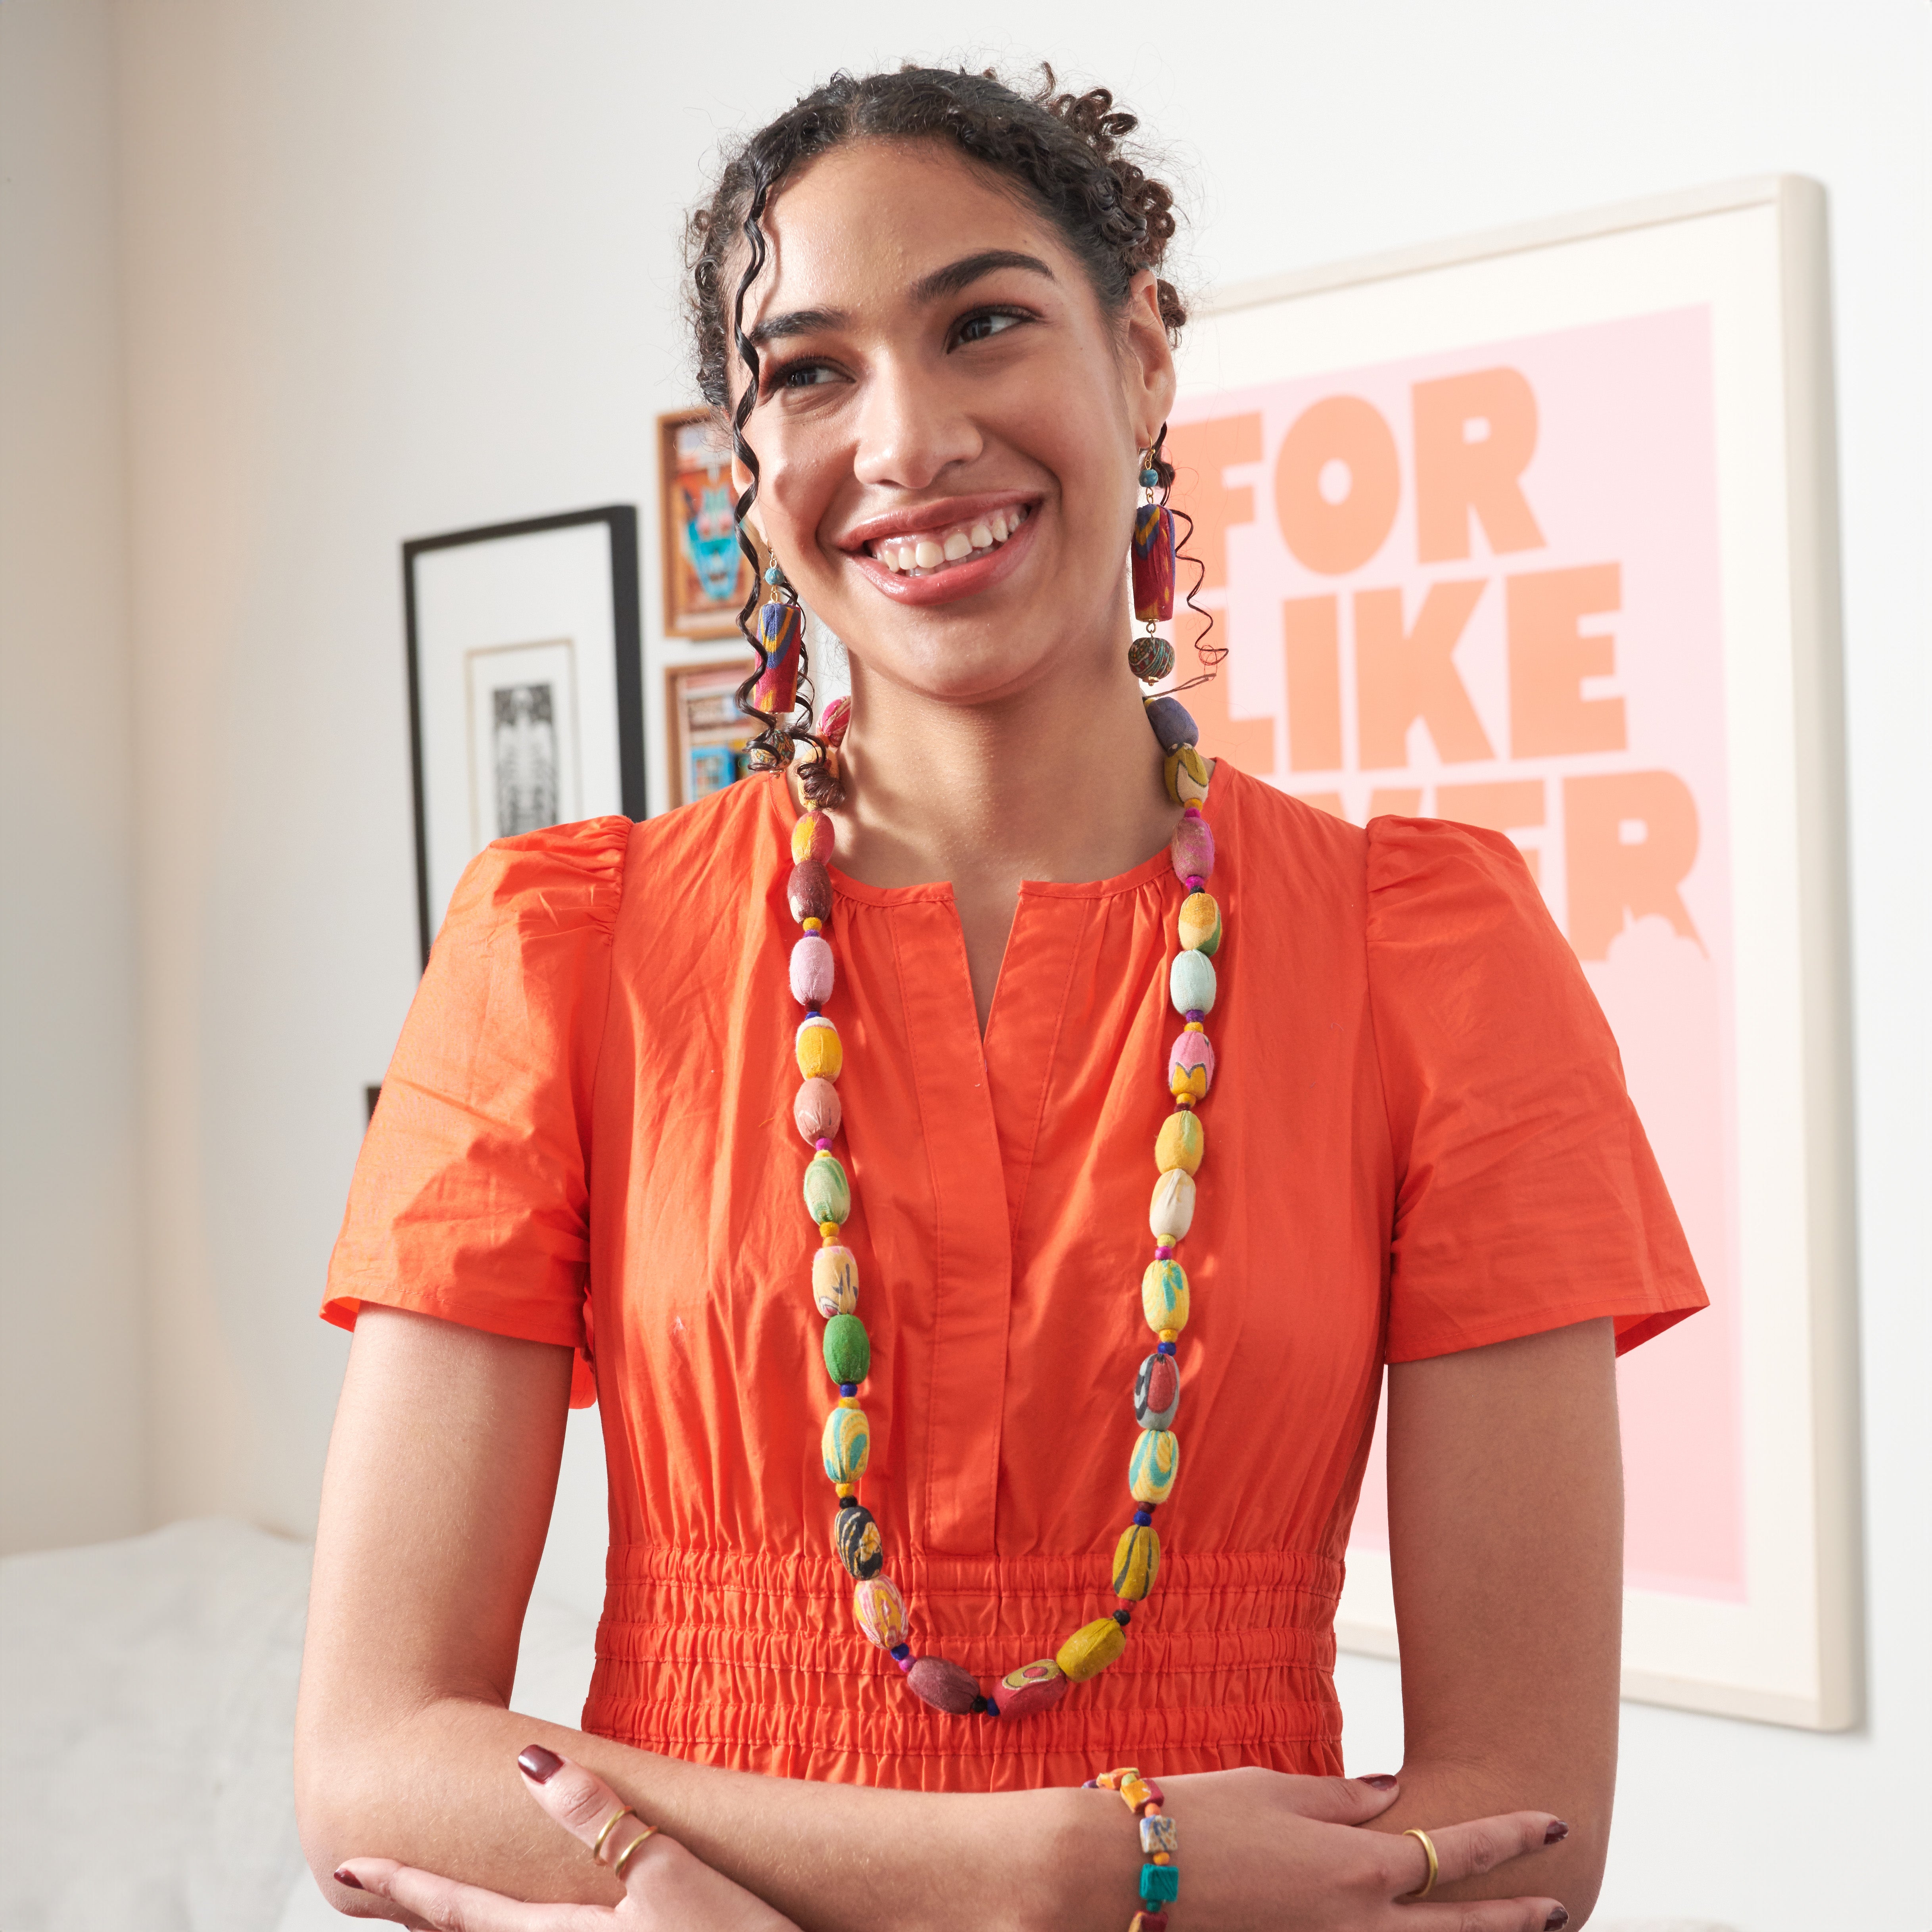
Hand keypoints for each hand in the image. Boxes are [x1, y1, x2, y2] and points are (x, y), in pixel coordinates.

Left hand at [331, 1745, 800, 1931]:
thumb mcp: (670, 1873)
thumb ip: (596, 1814)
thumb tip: (527, 1761)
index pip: (456, 1910)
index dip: (398, 1884)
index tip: (342, 1866)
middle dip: (419, 1912)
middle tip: (368, 1886)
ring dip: (465, 1923)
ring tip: (434, 1902)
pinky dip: (514, 1929)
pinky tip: (529, 1916)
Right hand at [1149, 1768, 1570, 1931]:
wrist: (1126, 1873)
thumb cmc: (1199, 1818)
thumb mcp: (1277, 1792)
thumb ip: (1343, 1802)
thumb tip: (1390, 1799)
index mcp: (1357, 1866)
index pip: (1457, 1851)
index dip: (1511, 1837)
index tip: (1552, 1824)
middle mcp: (1357, 1923)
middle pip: (1460, 1929)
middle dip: (1516, 1919)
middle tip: (1561, 1906)